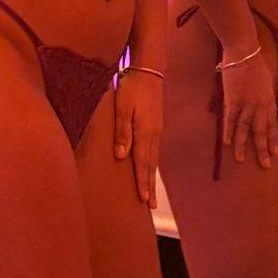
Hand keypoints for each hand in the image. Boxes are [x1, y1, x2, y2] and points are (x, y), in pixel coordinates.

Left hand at [113, 68, 163, 207]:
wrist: (149, 70)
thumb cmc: (132, 87)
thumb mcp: (122, 107)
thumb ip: (122, 131)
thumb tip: (121, 156)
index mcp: (145, 132)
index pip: (142, 163)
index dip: (142, 182)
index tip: (143, 200)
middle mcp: (153, 135)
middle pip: (151, 166)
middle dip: (150, 187)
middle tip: (150, 207)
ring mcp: (156, 131)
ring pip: (153, 160)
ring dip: (151, 178)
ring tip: (150, 196)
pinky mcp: (155, 126)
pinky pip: (154, 151)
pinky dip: (151, 165)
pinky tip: (149, 171)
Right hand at [219, 46, 277, 168]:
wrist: (244, 52)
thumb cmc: (255, 63)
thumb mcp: (267, 81)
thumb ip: (266, 95)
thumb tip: (265, 105)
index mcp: (269, 100)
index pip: (273, 125)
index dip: (273, 140)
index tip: (275, 154)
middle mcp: (260, 105)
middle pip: (261, 131)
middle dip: (263, 149)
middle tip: (265, 166)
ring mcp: (246, 103)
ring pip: (245, 129)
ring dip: (243, 145)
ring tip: (241, 160)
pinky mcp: (232, 99)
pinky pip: (230, 119)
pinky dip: (228, 131)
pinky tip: (226, 143)